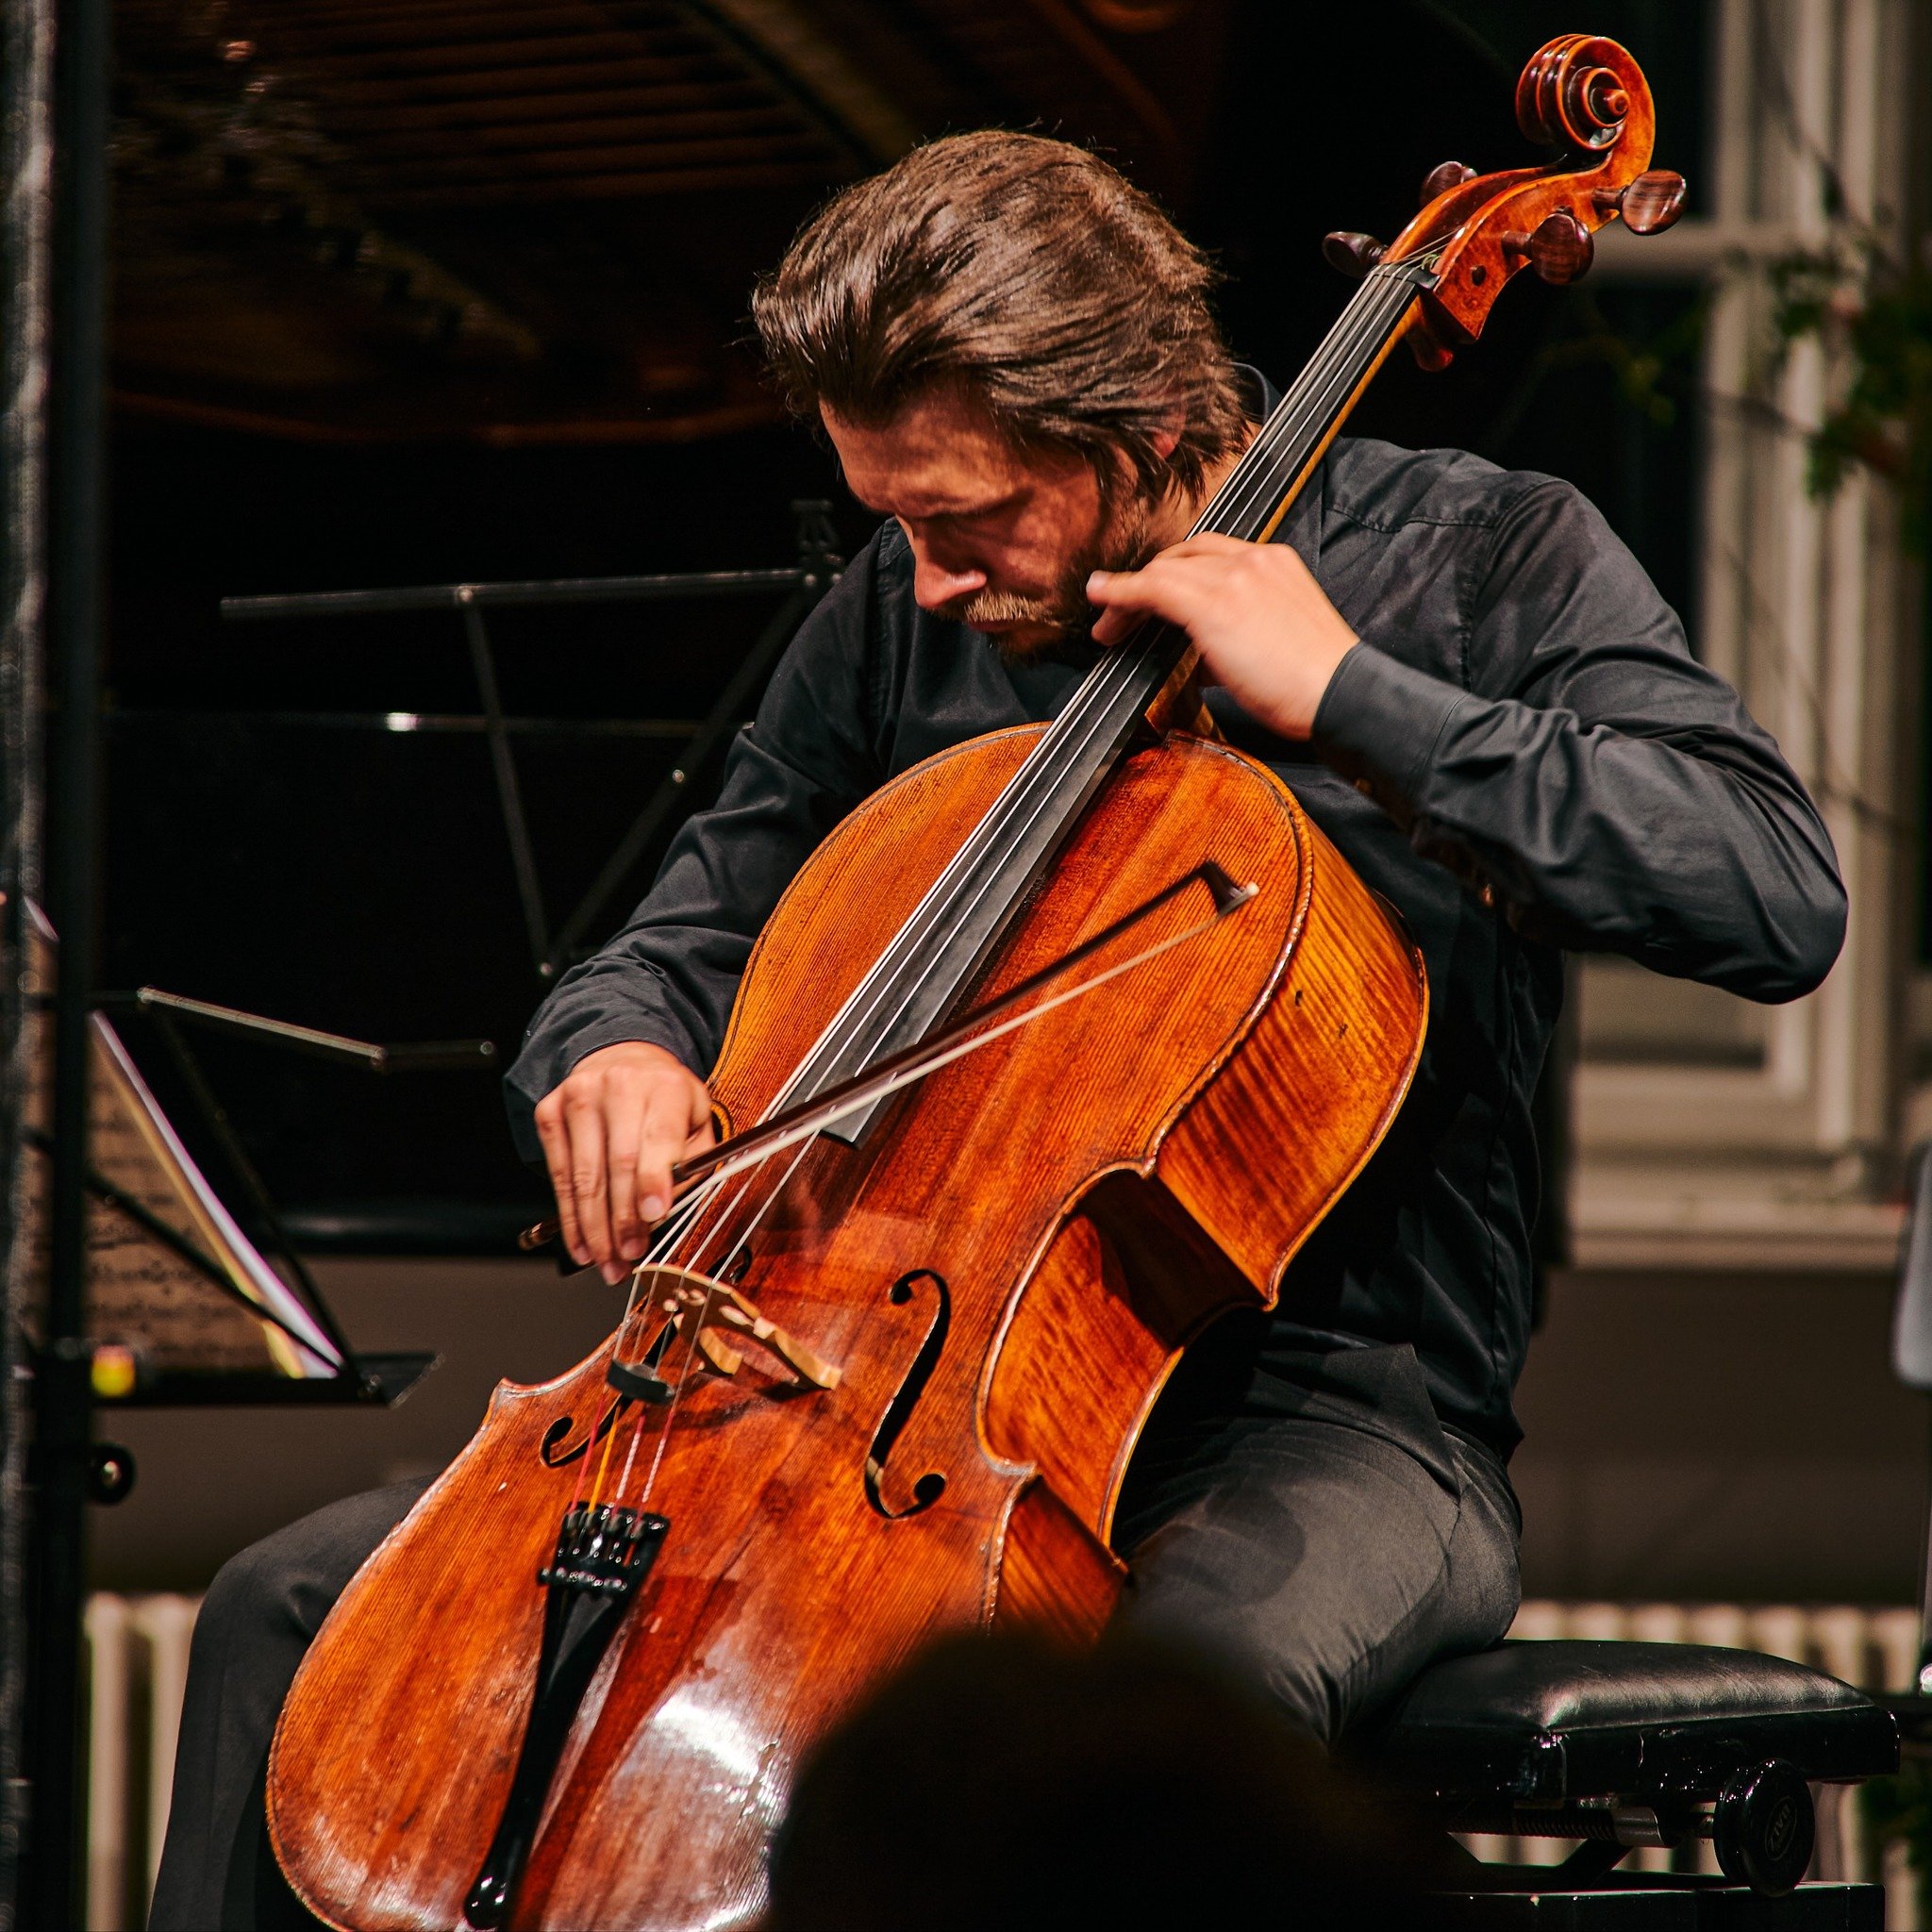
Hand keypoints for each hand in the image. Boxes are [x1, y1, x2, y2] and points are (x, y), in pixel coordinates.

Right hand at [532, 1041, 714, 1283]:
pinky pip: (558, 1175)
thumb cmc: (665, 1100)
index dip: (654, 1181)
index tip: (654, 1217)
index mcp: (665, 1086)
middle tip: (629, 1256)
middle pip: (618, 1163)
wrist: (623, 1060)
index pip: (658, 1138)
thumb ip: (694, 1163)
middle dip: (623, 1219)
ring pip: (584, 1176)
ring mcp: (578, 1097)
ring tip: (607, 1262)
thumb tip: (669, 1210)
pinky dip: (570, 1217)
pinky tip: (581, 1243)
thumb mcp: (697, 1121)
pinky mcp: (550, 1112)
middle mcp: (619, 1085)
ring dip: (595, 1228)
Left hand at [1087, 534, 1356, 739]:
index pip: (1210, 555)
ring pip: (1164, 571)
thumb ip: (1236, 638)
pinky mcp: (1216, 604)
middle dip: (1146, 582)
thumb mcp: (1278, 644)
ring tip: (1108, 625)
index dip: (1174, 574)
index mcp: (1274, 563)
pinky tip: (1102, 600)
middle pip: (1182, 557)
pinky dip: (1122, 594)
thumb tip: (1201, 659)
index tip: (1154, 598)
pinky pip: (1154, 588)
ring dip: (1128, 596)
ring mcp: (1236, 577)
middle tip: (1120, 615)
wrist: (1341, 694)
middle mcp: (1254, 559)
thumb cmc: (1315, 684)